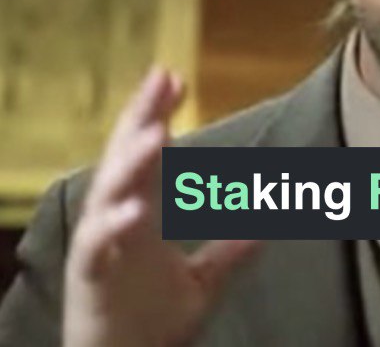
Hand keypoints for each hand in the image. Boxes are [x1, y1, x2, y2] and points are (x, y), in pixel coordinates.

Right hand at [63, 68, 258, 346]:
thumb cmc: (152, 322)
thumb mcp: (203, 281)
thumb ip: (231, 251)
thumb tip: (269, 224)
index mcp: (143, 213)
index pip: (149, 153)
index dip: (159, 115)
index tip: (177, 79)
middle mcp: (118, 220)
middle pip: (126, 158)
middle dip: (142, 116)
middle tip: (162, 76)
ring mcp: (102, 246)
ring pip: (109, 194)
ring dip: (132, 163)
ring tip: (157, 134)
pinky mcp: (91, 278)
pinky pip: (98, 247)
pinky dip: (114, 225)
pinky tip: (135, 207)